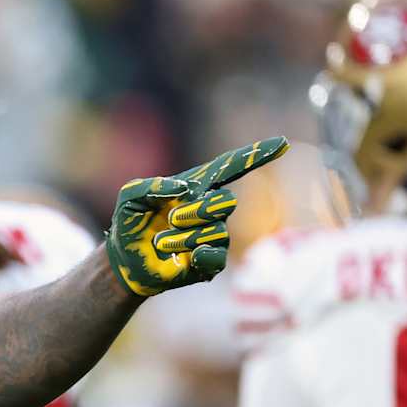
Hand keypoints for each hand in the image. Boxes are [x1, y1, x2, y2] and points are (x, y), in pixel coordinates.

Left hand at [107, 137, 289, 295]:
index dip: (257, 155)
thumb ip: (150, 186)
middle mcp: (211, 210)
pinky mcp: (209, 262)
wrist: (124, 260)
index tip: (282, 143)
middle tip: (171, 218)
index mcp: (197, 187)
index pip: (232, 167)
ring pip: (217, 232)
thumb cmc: (129, 224)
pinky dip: (199, 255)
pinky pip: (217, 257)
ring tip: (161, 241)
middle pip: (226, 203)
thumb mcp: (130, 197)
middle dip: (197, 211)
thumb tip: (184, 189)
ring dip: (184, 237)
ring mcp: (213, 236)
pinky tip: (185, 257)